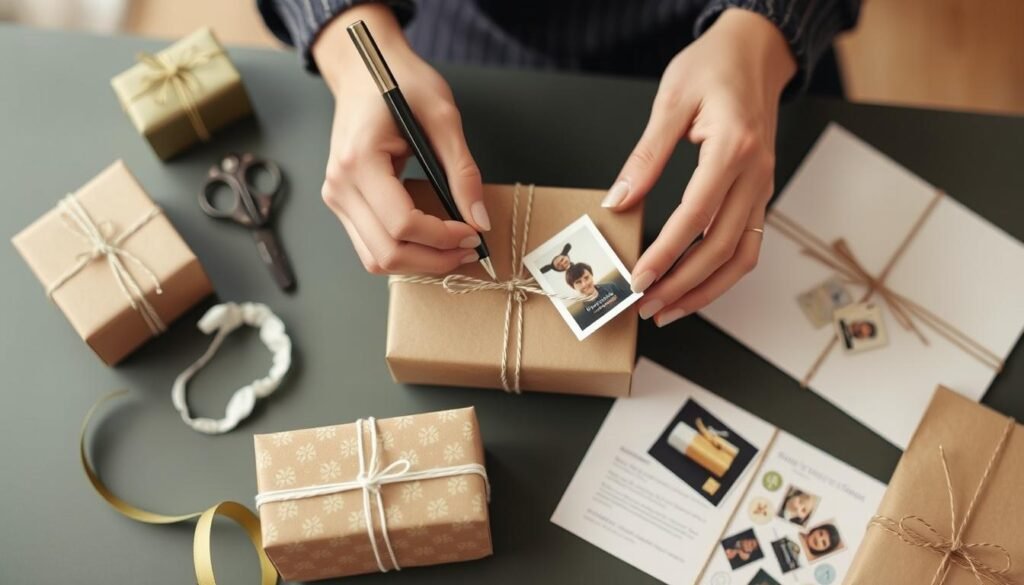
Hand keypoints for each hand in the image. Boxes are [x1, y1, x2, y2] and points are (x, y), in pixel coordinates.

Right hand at [313, 5, 489, 274]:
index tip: (473, 232)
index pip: (401, 223)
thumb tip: (480, 218)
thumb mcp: (442, 117)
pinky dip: (403, 252)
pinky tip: (431, 242)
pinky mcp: (343, 202)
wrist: (362, 69)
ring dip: (417, 263)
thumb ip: (463, 171)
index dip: (442, 237)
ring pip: (375, 258)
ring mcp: (337, 196)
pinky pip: (370, 245)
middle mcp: (339, 185)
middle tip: (469, 249)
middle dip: (433, 260)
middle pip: (386, 252)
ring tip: (453, 252)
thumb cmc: (396, 81)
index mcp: (360, 161)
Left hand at [602, 8, 795, 325]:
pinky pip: (747, 245)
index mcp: (733, 148)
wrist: (756, 52)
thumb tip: (619, 199)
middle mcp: (756, 174)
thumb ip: (646, 156)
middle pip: (722, 247)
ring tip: (668, 308)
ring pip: (741, 256)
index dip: (666, 253)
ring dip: (705, 290)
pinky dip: (722, 274)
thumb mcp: (671, 101)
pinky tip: (693, 287)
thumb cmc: (713, 68)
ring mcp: (763, 187)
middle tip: (645, 305)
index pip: (697, 215)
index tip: (637, 278)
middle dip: (681, 284)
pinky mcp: (760, 194)